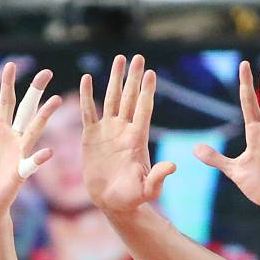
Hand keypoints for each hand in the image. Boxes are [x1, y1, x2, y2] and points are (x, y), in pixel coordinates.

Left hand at [0, 61, 59, 220]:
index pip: (5, 103)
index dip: (7, 84)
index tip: (10, 64)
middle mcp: (12, 140)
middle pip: (26, 111)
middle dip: (35, 92)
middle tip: (47, 72)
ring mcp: (18, 156)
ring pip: (34, 132)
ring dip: (44, 117)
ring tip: (56, 100)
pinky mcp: (19, 175)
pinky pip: (31, 165)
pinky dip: (38, 159)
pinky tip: (47, 152)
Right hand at [82, 54, 178, 218]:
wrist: (112, 203)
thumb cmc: (133, 198)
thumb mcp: (148, 190)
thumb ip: (159, 177)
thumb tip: (172, 166)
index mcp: (138, 139)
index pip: (144, 110)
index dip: (147, 92)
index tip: (151, 73)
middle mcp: (124, 130)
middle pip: (129, 98)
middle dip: (133, 77)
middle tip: (138, 57)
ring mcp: (107, 131)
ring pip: (111, 99)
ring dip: (114, 79)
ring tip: (119, 59)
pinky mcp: (91, 137)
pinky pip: (88, 112)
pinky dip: (86, 96)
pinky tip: (86, 79)